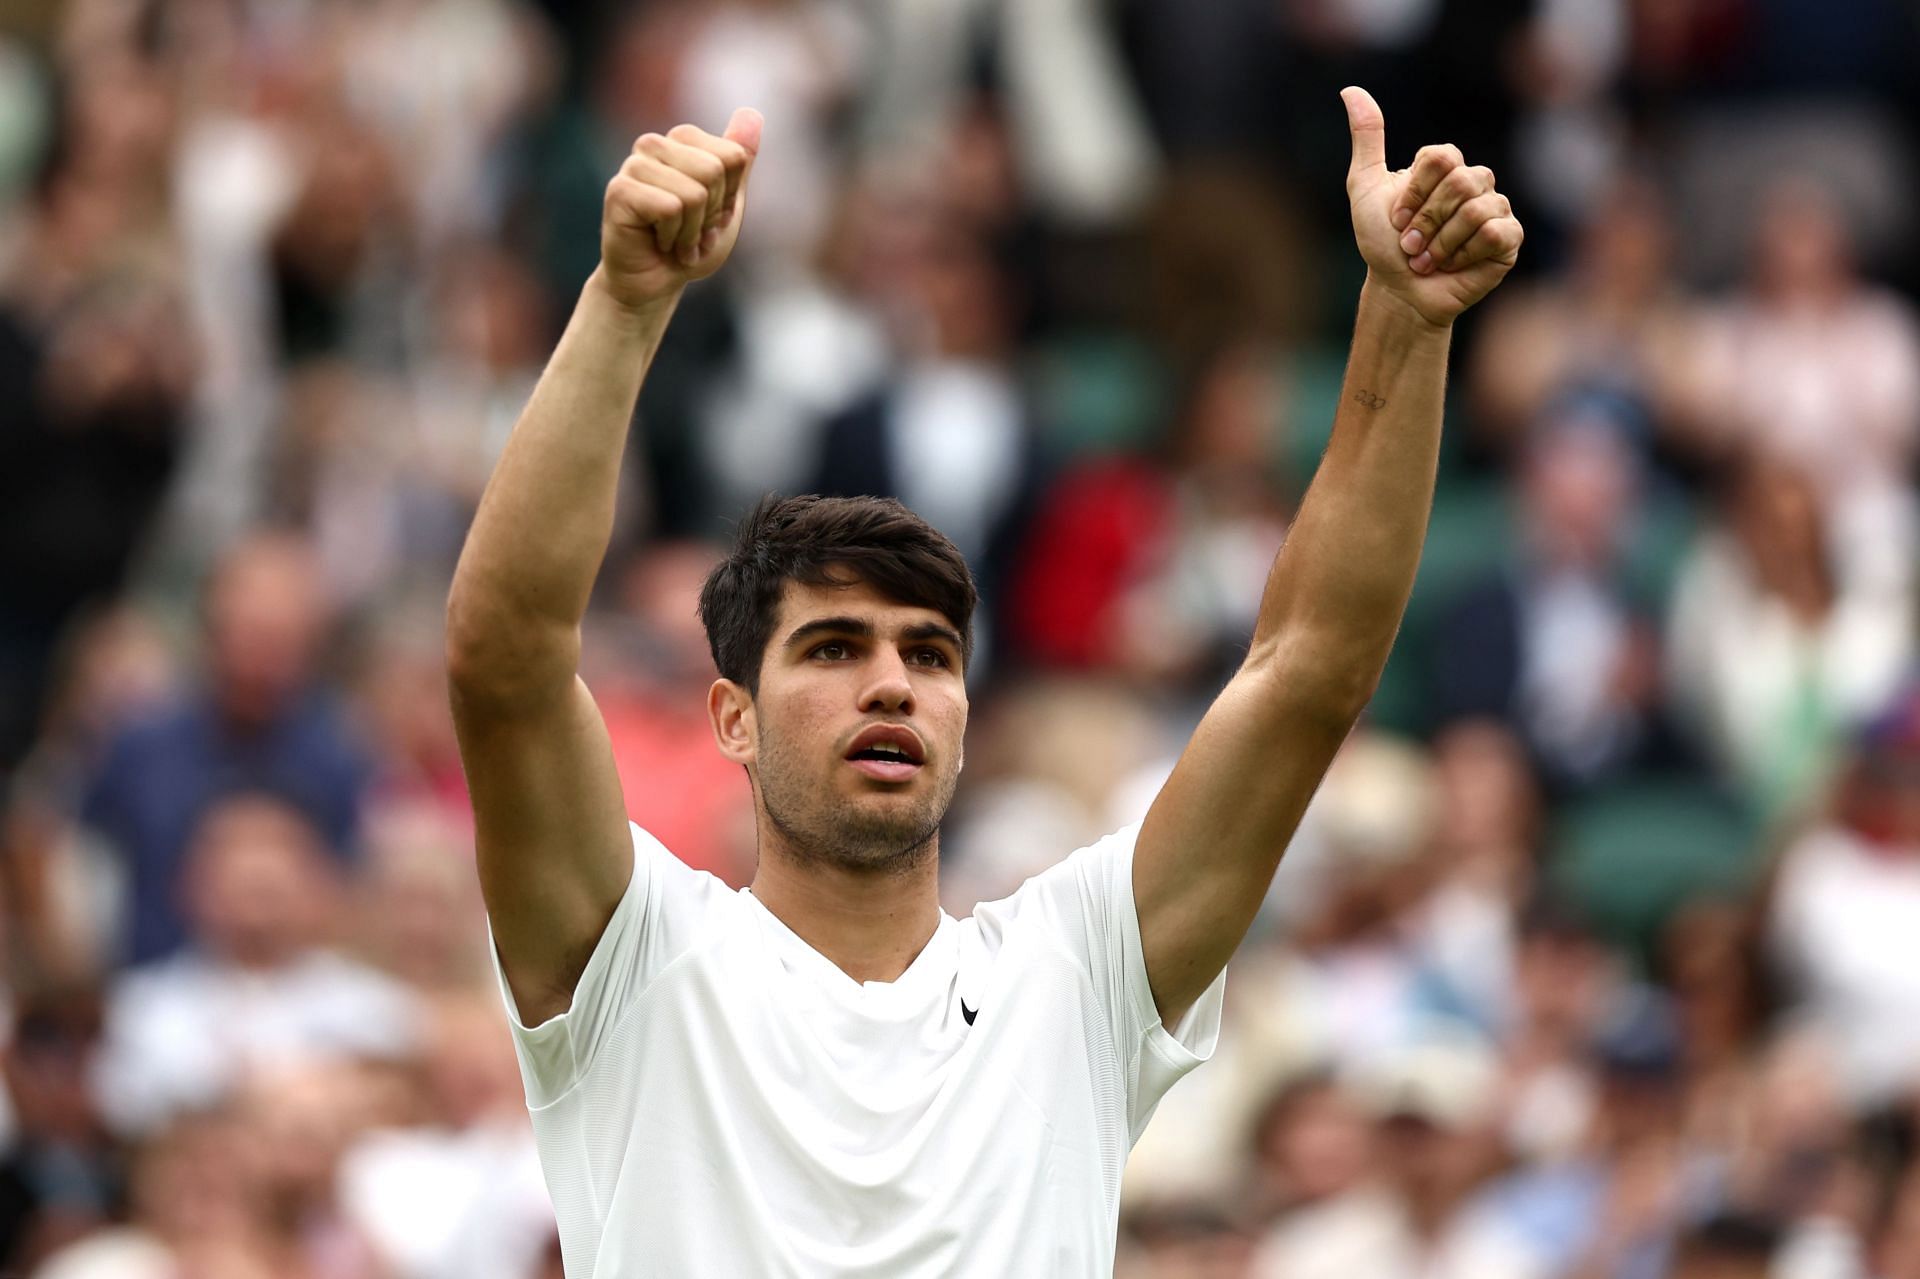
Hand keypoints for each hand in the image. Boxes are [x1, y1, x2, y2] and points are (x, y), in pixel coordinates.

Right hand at [597, 108, 762, 311]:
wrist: (654, 283)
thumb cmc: (689, 243)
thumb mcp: (726, 202)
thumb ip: (739, 159)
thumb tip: (752, 112)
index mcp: (682, 139)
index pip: (734, 157)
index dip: (728, 198)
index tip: (708, 216)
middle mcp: (654, 143)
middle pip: (714, 171)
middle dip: (711, 215)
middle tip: (690, 232)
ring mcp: (634, 165)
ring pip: (693, 193)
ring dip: (692, 231)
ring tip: (674, 240)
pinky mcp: (619, 191)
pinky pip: (670, 209)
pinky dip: (673, 238)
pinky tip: (658, 243)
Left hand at [1341, 87, 1521, 327]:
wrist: (1398, 291)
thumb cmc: (1381, 242)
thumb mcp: (1364, 187)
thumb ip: (1366, 138)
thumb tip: (1350, 90)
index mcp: (1446, 165)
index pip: (1441, 158)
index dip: (1414, 193)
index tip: (1397, 218)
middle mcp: (1475, 181)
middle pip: (1461, 182)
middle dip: (1426, 221)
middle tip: (1410, 244)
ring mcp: (1495, 208)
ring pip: (1476, 211)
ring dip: (1441, 243)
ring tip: (1427, 259)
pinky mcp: (1509, 239)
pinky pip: (1496, 233)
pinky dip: (1464, 255)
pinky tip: (1453, 266)